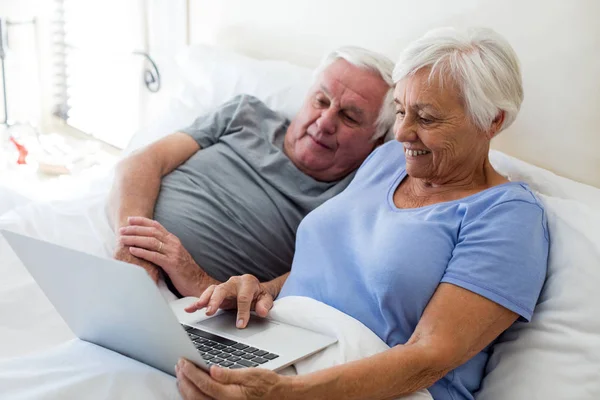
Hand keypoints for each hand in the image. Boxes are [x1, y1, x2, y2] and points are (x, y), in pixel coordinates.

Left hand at [118, 216, 219, 295]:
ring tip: (123, 239)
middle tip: (121, 230)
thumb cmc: (184, 271)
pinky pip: (154, 256)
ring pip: (151, 242)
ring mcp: (173, 253)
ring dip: (135, 239)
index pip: (156, 226)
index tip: (129, 219)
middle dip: (135, 229)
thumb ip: (164, 248)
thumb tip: (148, 244)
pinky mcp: (172, 264)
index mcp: (173, 240)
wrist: (198, 282)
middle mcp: (173, 243)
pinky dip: (142, 252)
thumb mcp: (174, 255)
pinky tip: (132, 250)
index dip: (142, 221)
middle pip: (152, 232)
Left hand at [175, 359, 290, 399]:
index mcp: (232, 396)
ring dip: (185, 388)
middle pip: (196, 395)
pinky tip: (189, 386)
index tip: (183, 362)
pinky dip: (192, 395)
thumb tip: (212, 369)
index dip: (192, 372)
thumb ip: (229, 374)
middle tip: (179, 365)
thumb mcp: (250, 374)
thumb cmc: (266, 384)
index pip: (205, 384)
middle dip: (184, 379)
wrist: (277, 396)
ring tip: (181, 373)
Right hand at [185, 275, 274, 328]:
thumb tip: (262, 311)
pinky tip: (189, 309)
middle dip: (216, 300)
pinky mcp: (217, 293)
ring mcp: (224, 287)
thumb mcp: (266, 299)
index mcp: (248, 282)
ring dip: (204, 299)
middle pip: (223, 290)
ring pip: (212, 291)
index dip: (242, 312)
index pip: (243, 297)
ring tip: (197, 308)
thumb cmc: (259, 295)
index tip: (241, 324)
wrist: (256, 289)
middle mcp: (234, 282)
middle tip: (210, 312)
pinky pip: (206, 295)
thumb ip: (265, 305)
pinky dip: (197, 302)